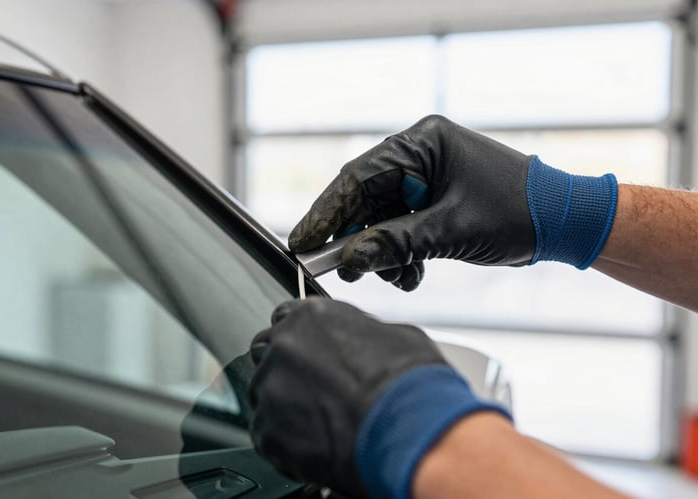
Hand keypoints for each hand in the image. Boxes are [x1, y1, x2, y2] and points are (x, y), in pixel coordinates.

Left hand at [248, 298, 509, 497]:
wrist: (411, 429)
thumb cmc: (410, 383)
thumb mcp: (395, 336)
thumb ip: (360, 333)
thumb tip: (363, 343)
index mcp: (310, 317)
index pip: (285, 318)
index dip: (300, 340)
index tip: (309, 355)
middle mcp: (283, 346)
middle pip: (267, 354)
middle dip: (285, 370)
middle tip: (313, 392)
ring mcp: (270, 389)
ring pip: (263, 395)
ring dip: (284, 406)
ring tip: (320, 423)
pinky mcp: (268, 432)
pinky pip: (266, 435)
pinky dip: (286, 442)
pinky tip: (316, 445)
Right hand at [289, 115, 535, 290]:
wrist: (563, 223)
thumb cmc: (519, 213)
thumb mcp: (451, 231)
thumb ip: (397, 244)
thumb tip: (351, 260)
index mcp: (423, 143)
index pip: (359, 177)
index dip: (327, 213)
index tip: (302, 243)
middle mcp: (419, 155)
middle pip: (365, 199)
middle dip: (356, 238)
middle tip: (342, 269)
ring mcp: (425, 178)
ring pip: (380, 218)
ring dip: (382, 252)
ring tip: (398, 276)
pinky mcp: (431, 200)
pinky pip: (399, 226)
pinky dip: (400, 253)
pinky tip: (413, 272)